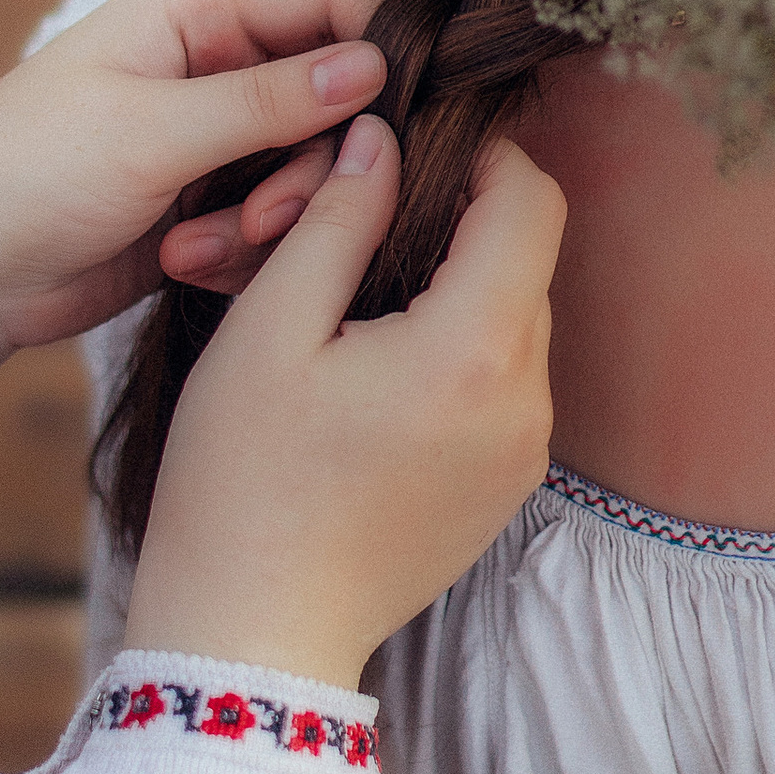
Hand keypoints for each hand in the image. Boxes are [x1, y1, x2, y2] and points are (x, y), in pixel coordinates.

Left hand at [0, 0, 386, 498]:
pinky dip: (240, 250)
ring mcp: (209, 140)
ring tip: (196, 251)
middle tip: (263, 216)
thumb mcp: (153, 131)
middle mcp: (210, 66)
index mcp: (192, 11)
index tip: (377, 126)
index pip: (327, 2)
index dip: (366, 57)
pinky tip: (181, 266)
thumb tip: (373, 64)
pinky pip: (273, 222)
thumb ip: (269, 100)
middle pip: (331, 98)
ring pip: (307, 170)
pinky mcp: (205, 206)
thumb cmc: (29, 175)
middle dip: (306, 165)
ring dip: (268, 219)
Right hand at [126, 113, 565, 690]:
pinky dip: (458, 357)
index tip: (414, 150)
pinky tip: (378, 374)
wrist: (253, 634)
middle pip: (527, 262)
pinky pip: (504, 388)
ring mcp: (525, 454)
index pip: (531, 201)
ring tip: (359, 307)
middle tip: (362, 226)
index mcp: (472, 349)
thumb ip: (336, 220)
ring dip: (457, 292)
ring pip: (516, 325)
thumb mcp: (269, 330)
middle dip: (459, 223)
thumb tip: (381, 139)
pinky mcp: (507, 491)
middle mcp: (524, 401)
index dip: (482, 156)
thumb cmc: (242, 480)